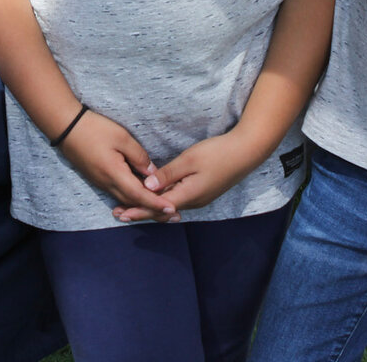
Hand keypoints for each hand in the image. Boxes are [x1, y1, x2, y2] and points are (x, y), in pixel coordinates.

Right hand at [57, 109, 178, 220]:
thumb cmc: (94, 129)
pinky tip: (140, 198)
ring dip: (142, 206)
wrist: (65, 127)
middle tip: (172, 216)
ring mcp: (101, 182)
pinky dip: (132, 199)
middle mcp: (107, 183)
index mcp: (114, 174)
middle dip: (153, 211)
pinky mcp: (97, 178)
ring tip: (160, 210)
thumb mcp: (122, 137)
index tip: (172, 210)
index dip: (156, 204)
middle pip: (133, 203)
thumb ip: (139, 157)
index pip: (139, 195)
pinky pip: (117, 194)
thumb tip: (152, 173)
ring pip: (125, 200)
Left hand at [111, 132, 256, 223]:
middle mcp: (194, 202)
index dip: (138, 210)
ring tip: (132, 207)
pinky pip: (179, 200)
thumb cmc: (218, 153)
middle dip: (141, 212)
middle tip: (119, 214)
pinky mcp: (203, 191)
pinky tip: (156, 197)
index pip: (157, 208)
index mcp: (188, 195)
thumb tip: (148, 186)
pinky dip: (163, 201)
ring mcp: (200, 198)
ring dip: (151, 207)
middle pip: (162, 211)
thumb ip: (168, 174)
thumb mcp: (189, 160)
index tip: (121, 214)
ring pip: (170, 206)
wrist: (246, 152)